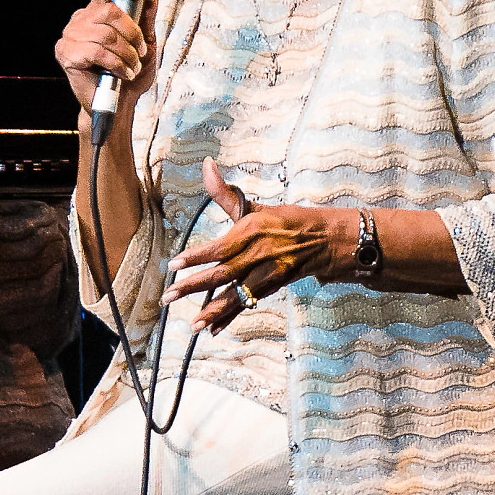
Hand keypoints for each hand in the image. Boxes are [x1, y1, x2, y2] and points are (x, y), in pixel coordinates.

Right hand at [56, 0, 159, 115]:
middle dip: (132, 33)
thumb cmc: (130, 71)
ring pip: (106, 35)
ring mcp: (70, 36)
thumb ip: (147, 14)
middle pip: (110, 12)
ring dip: (127, 54)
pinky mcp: (66, 54)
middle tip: (139, 52)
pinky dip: (117, 64)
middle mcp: (80, 20)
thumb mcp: (146, 41)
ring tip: (131, 66)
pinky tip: (122, 73)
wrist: (119, 104)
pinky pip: (97, 52)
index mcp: (96, 12)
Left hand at [162, 159, 363, 332]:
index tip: (173, 264)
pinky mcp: (272, 286)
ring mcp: (267, 273)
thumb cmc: (287, 220)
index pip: (219, 246)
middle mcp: (259, 254)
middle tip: (167, 296)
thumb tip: (206, 164)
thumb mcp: (256, 206)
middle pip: (222, 274)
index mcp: (252, 231)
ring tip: (190, 324)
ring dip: (211, 311)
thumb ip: (224, 192)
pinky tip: (213, 329)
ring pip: (235, 295)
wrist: (327, 239)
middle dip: (193, 286)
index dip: (196, 256)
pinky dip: (230, 317)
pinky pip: (247, 304)